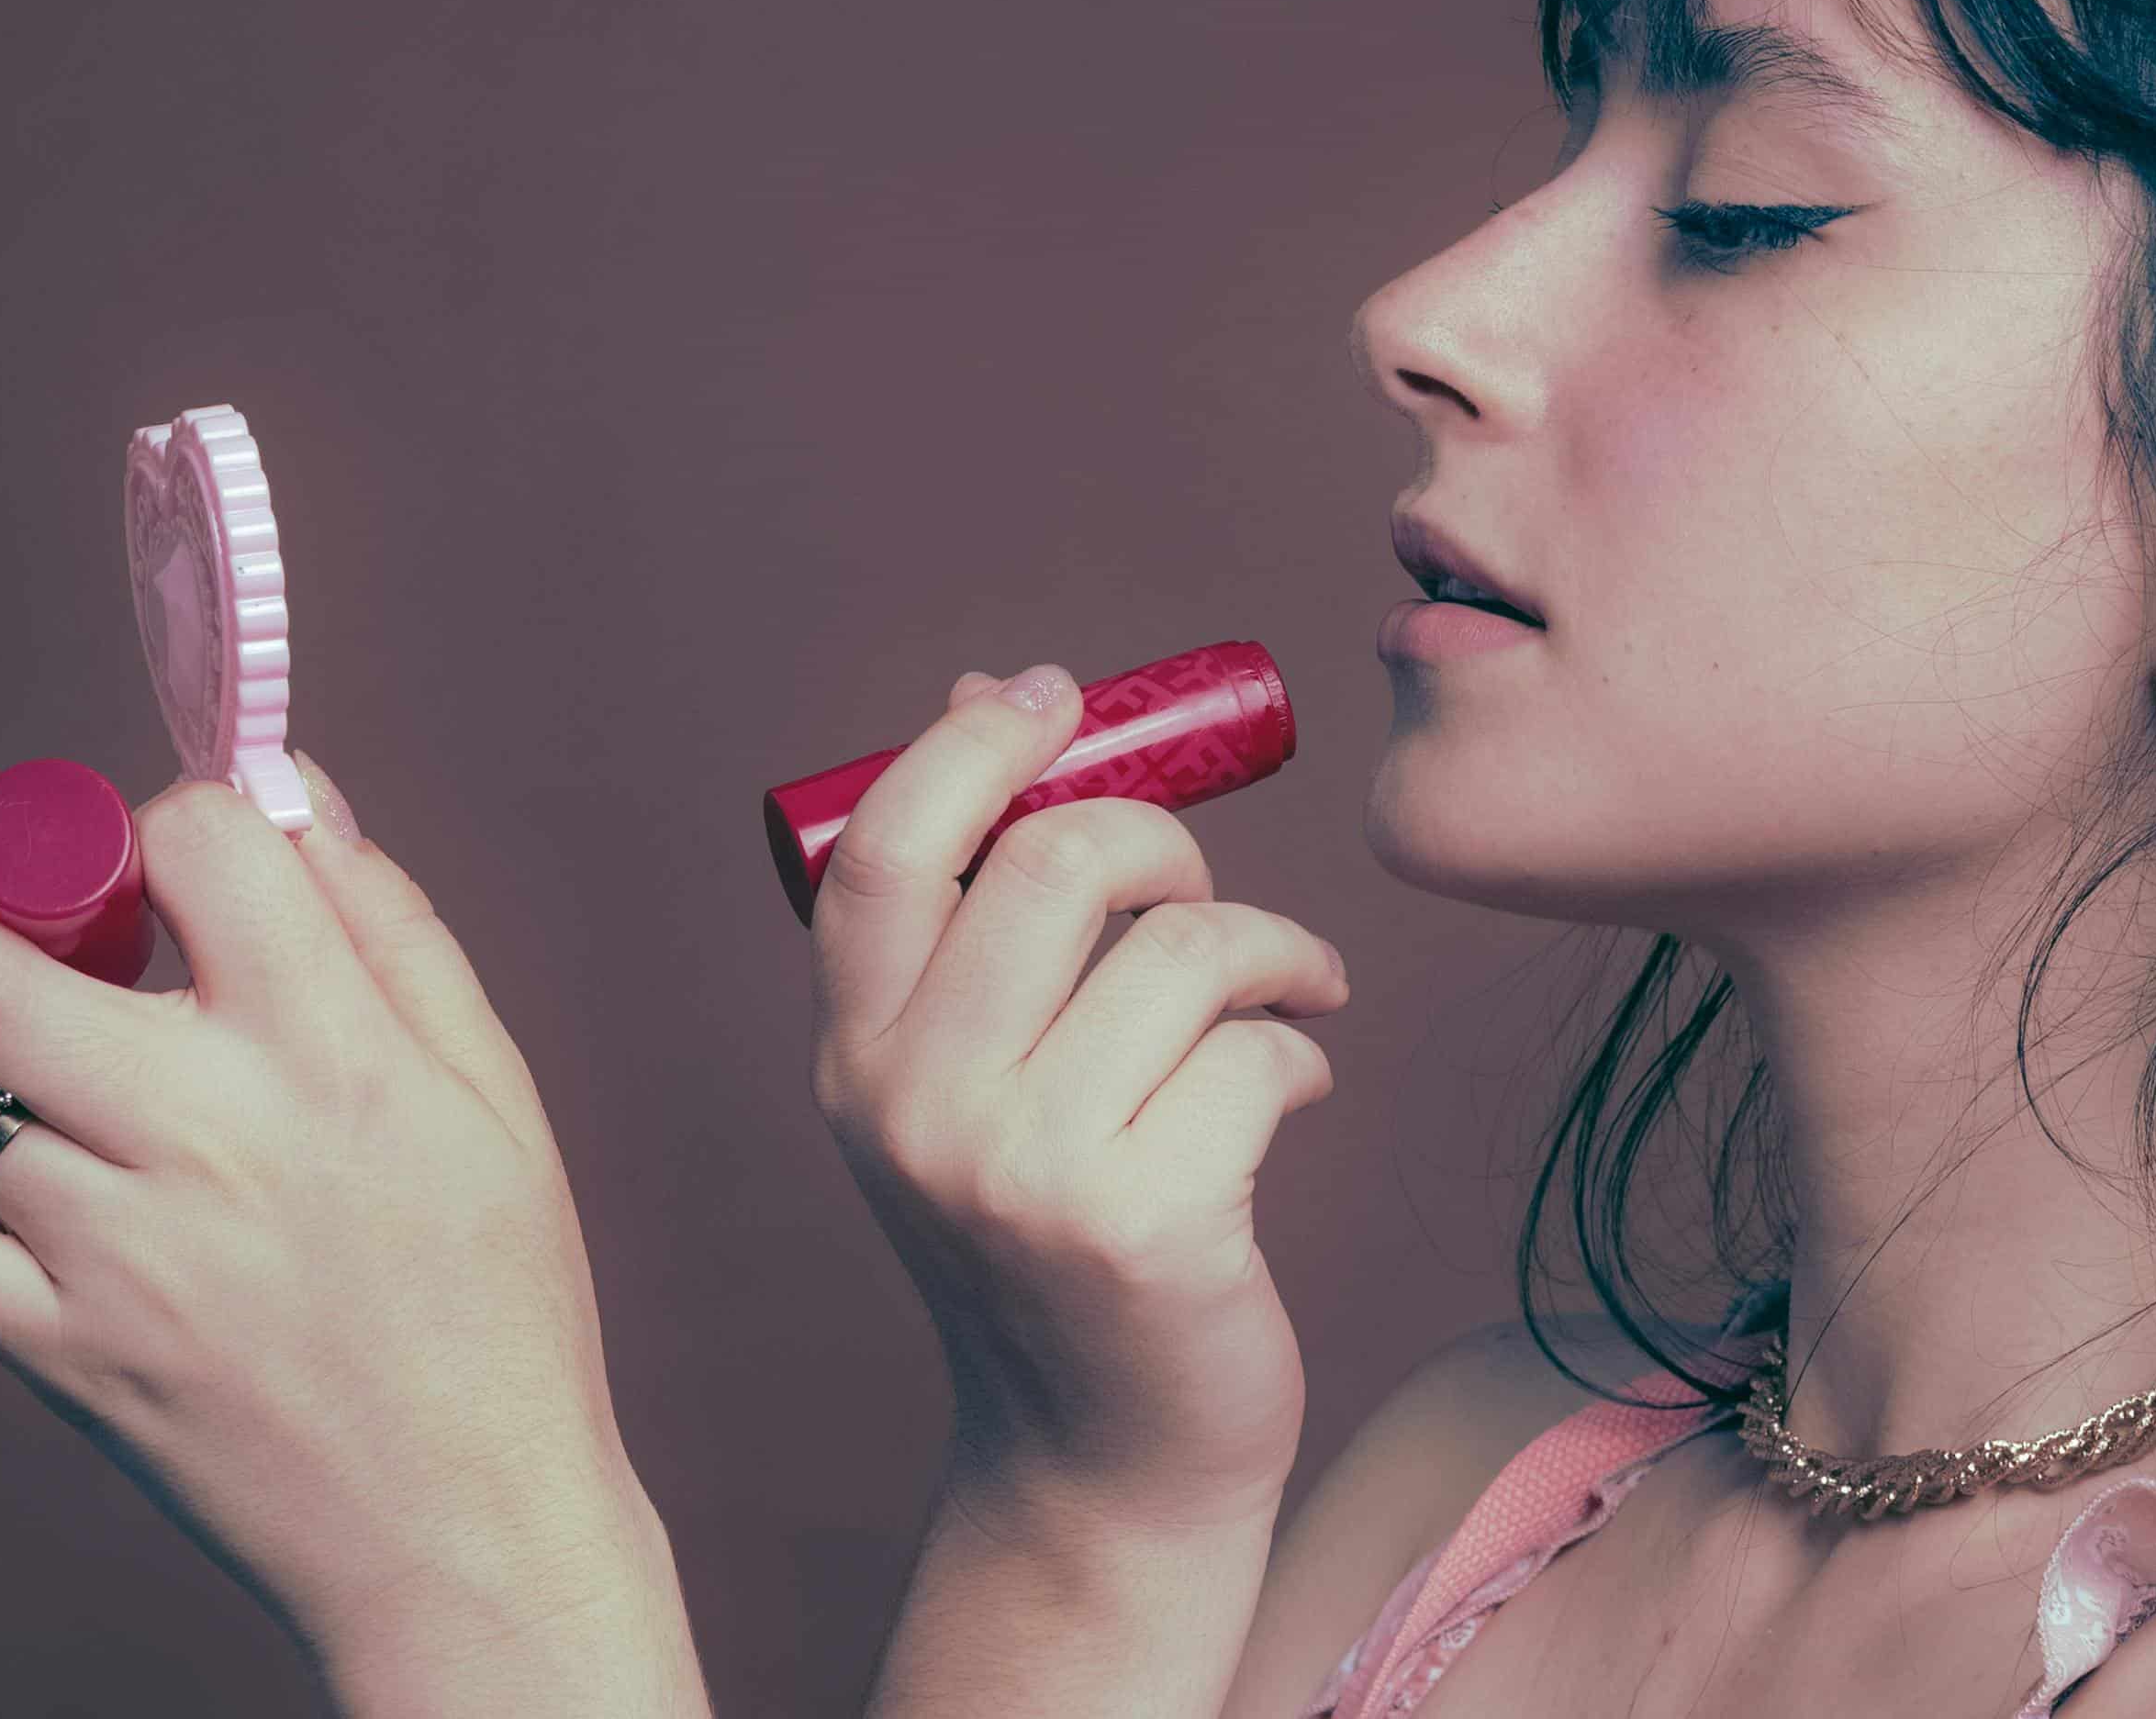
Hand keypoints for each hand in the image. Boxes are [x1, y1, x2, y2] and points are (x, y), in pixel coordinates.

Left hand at [0, 756, 679, 1691]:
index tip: (171, 848)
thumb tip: (289, 795)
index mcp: (333, 1056)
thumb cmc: (499, 1306)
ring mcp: (110, 1255)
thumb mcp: (494, 1095)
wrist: (467, 1532)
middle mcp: (205, 1138)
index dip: (172, 813)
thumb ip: (391, 929)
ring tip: (26, 1048)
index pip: (195, 841)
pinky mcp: (52, 1354)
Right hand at [808, 665, 1348, 1530]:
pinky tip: (1291, 1097)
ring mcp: (1023, 1171)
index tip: (1052, 698)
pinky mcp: (1143, 1223)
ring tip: (1289, 998)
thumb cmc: (1058, 1238)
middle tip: (1202, 893)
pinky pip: (1261, 1052)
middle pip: (1057, 863)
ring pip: (1185, 949)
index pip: (887, 849)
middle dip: (1164, 843)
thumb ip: (970, 914)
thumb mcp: (969, 1081)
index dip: (974, 747)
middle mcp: (916, 1110)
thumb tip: (986, 693)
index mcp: (855, 1059)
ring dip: (1270, 952)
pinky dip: (1300, 1053)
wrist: (1101, 1463)